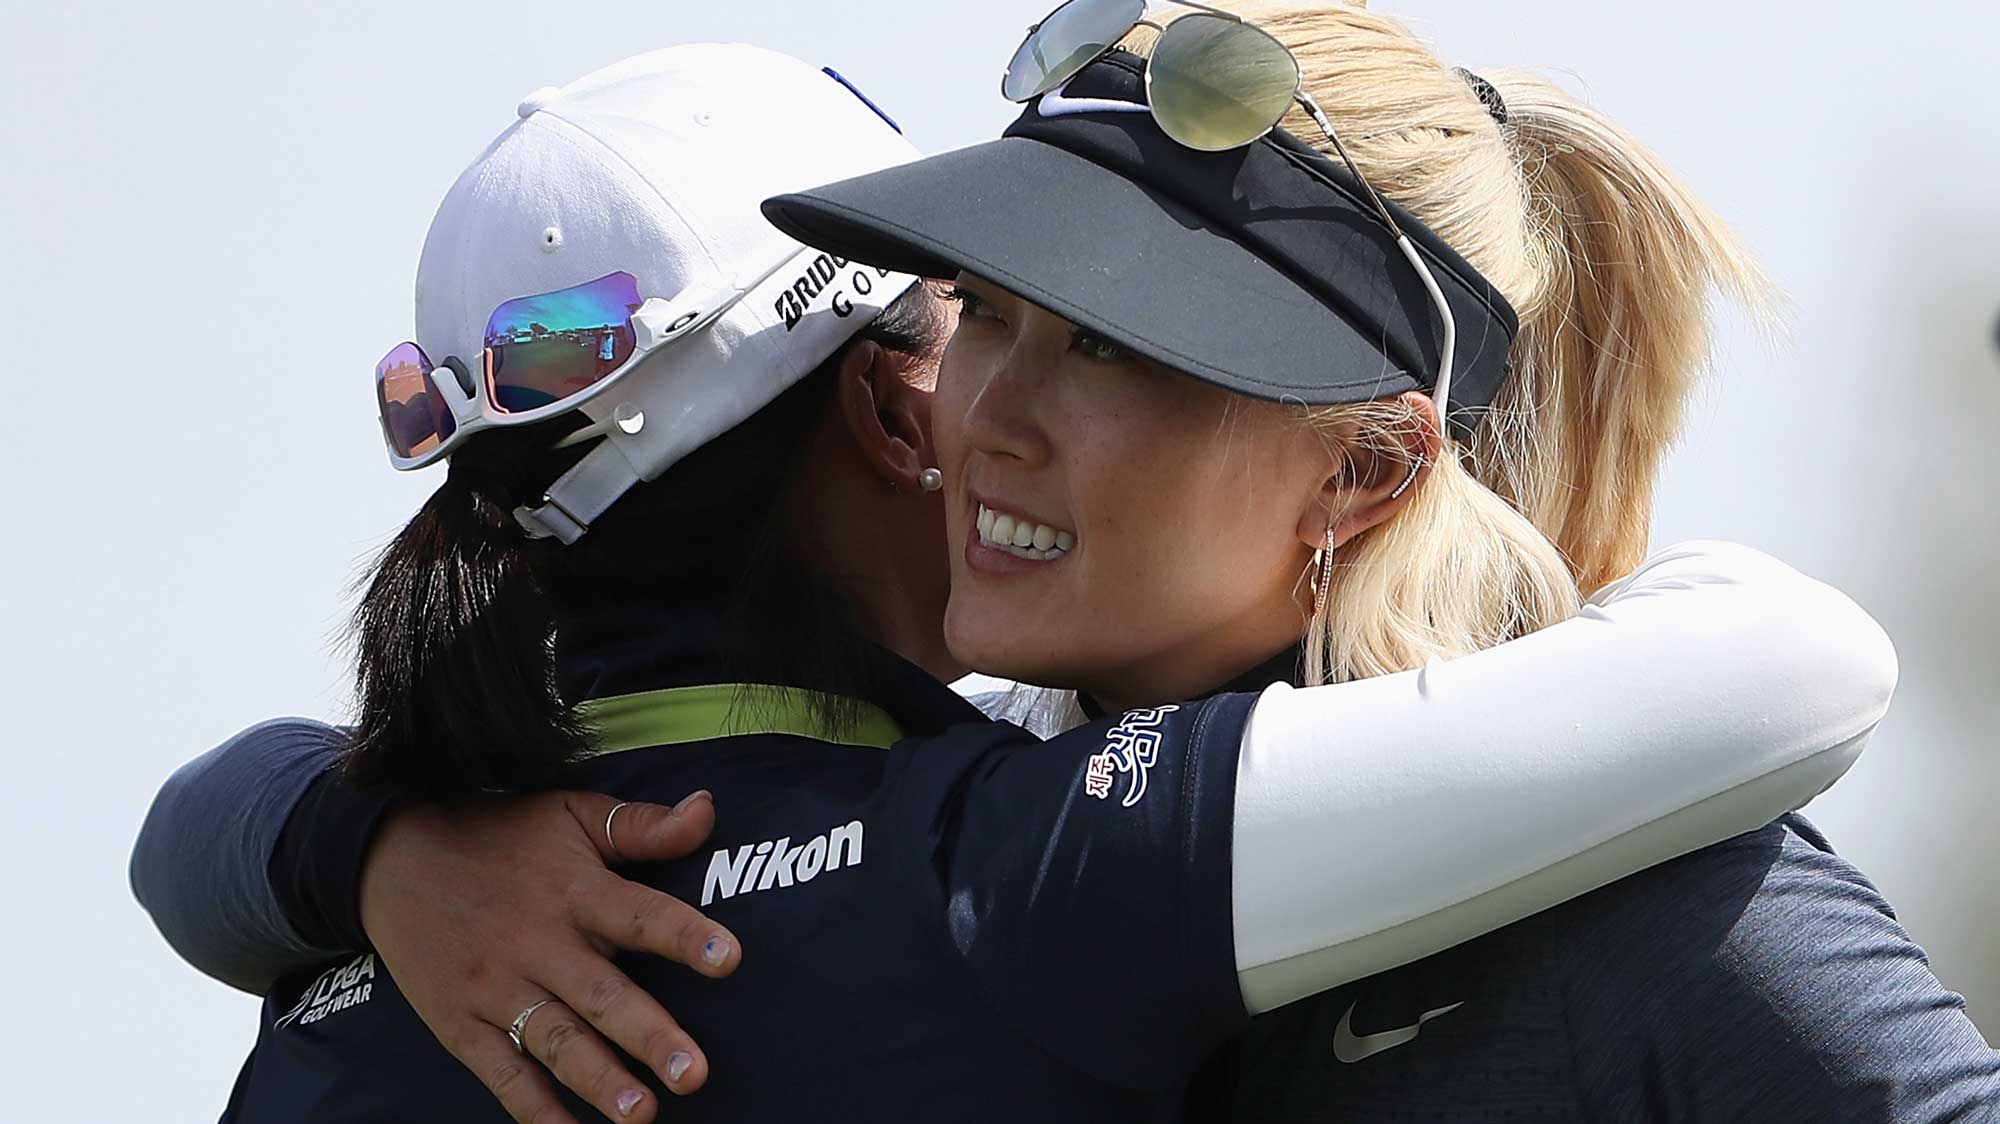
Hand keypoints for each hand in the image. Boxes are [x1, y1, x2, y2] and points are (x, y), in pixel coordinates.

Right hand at [359, 789, 738, 1122]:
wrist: (390, 859)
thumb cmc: (499, 837)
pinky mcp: (462, 1025)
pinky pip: (503, 1074)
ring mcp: (497, 989)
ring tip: (641, 1113)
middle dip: (649, 1036)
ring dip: (599, 1080)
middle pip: (602, 994)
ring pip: (556, 1040)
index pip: (640, 914)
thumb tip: (708, 811)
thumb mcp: (569, 814)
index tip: (729, 959)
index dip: (685, 935)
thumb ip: (641, 825)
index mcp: (574, 891)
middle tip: (694, 1073)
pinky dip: (534, 1110)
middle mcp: (538, 944)